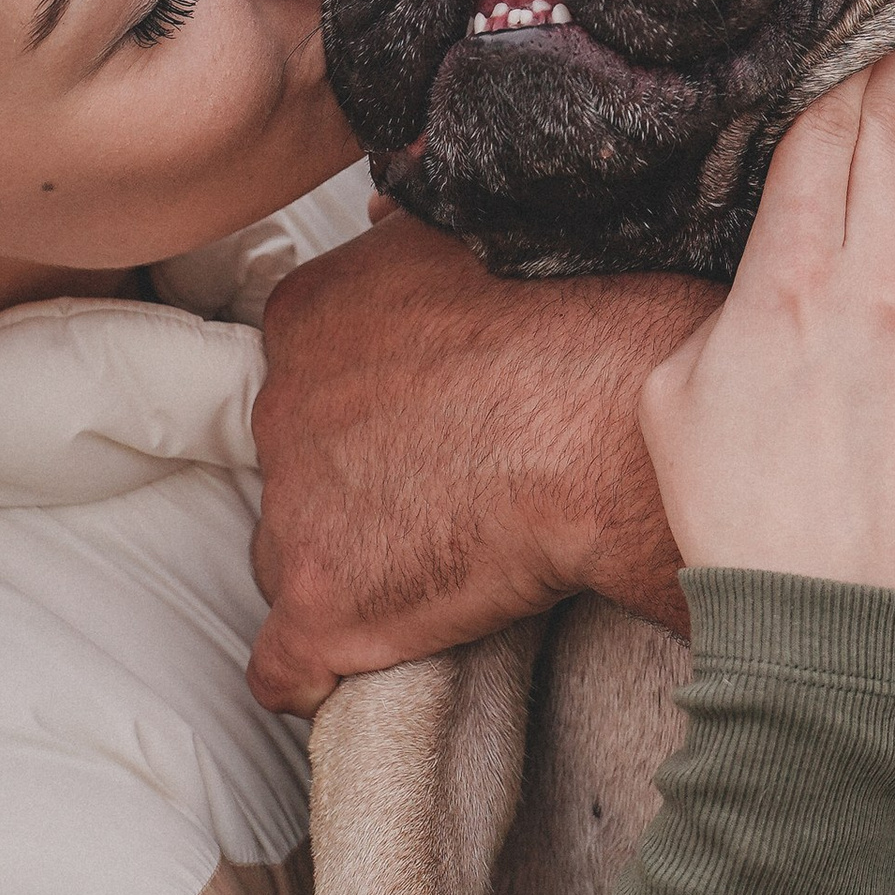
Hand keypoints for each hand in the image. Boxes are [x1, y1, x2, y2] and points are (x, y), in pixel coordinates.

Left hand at [246, 209, 712, 711]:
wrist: (613, 421)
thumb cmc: (577, 317)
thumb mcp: (474, 235)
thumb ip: (405, 240)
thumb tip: (378, 222)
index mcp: (309, 316)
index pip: (304, 378)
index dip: (365, 413)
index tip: (423, 430)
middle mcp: (281, 407)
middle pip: (298, 467)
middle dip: (357, 488)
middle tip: (448, 496)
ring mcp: (293, 510)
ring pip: (295, 557)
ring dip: (354, 571)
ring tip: (444, 572)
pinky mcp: (323, 605)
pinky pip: (287, 668)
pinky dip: (328, 672)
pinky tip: (381, 664)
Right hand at [641, 37, 894, 600]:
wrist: (828, 630)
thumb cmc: (736, 521)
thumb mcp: (675, 394)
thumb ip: (721, 310)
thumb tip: (760, 275)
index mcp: (788, 280)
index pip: (818, 141)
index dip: (837, 74)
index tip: (852, 25)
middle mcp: (880, 284)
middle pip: (892, 146)